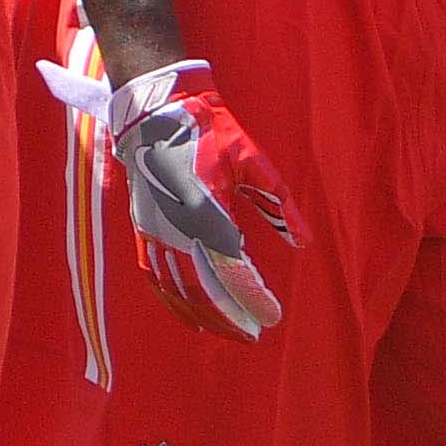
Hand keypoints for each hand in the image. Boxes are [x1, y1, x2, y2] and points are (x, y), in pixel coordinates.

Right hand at [102, 60, 297, 339]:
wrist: (158, 112)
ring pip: (177, 288)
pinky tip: (190, 316)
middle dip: (230, 316)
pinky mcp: (143, 228)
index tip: (273, 316)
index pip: (232, 269)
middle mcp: (177, 226)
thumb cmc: (211, 133)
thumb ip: (279, 205)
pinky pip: (155, 276)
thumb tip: (302, 241)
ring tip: (229, 331)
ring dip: (203, 315)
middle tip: (255, 332)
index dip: (253, 298)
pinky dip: (172, 301)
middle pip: (203, 289)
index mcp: (207, 209)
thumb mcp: (254, 163)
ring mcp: (155, 230)